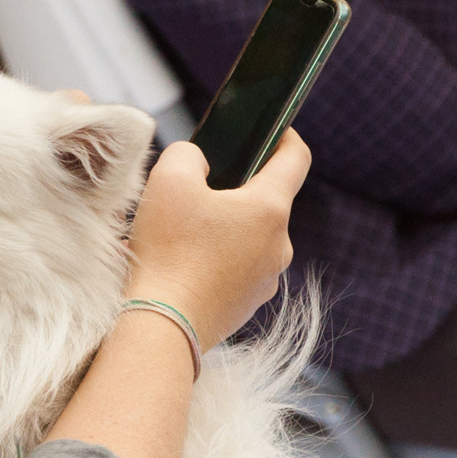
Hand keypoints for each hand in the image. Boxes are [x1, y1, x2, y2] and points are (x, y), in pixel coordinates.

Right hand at [123, 131, 311, 345]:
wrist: (159, 328)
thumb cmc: (167, 252)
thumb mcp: (167, 180)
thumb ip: (187, 154)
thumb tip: (197, 164)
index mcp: (270, 209)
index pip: (296, 158)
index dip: (284, 136)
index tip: (270, 129)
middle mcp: (279, 246)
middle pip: (264, 201)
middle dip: (234, 190)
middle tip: (194, 190)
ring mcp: (265, 280)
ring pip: (248, 238)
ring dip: (222, 229)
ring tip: (179, 234)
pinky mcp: (246, 307)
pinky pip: (235, 270)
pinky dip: (214, 262)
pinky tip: (180, 265)